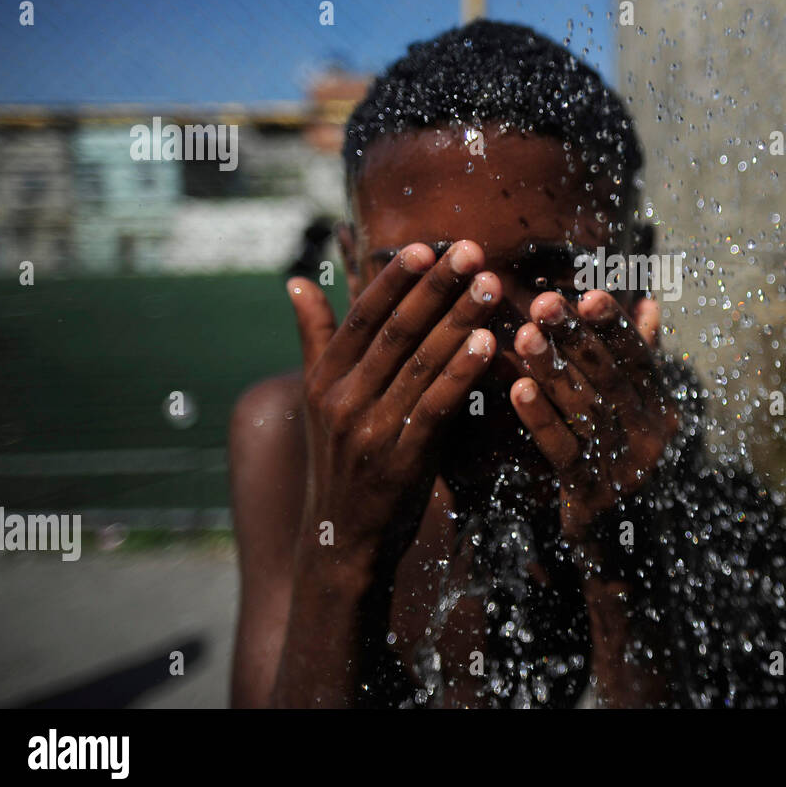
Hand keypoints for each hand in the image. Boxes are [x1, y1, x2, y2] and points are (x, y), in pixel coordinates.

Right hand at [286, 240, 499, 565]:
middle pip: (395, 332)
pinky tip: (487, 344)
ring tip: (490, 285)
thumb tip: (295, 281)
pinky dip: (462, 372)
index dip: (393, 281)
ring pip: (420, 363)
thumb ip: (315, 338)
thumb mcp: (318, 399)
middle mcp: (341, 399)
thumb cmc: (339, 459)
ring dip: (459, 320)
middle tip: (471, 249)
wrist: (341, 540)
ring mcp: (370, 429)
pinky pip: (436, 405)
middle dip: (436, 288)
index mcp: (323, 379)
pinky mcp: (402, 458)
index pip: (360, 317)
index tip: (424, 246)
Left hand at [508, 288, 678, 549]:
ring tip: (523, 335)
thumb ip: (642, 357)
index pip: (641, 359)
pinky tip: (517, 389)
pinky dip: (541, 418)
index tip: (589, 294)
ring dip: (552, 370)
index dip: (615, 326)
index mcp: (661, 409)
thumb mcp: (638, 410)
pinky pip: (564, 450)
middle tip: (543, 303)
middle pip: (611, 378)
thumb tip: (649, 303)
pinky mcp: (592, 494)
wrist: (621, 544)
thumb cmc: (622, 459)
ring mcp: (624, 467)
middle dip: (576, 338)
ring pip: (586, 410)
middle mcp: (650, 436)